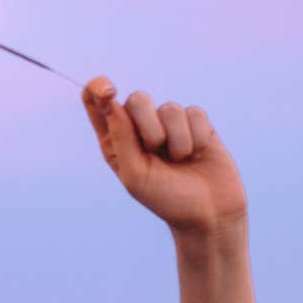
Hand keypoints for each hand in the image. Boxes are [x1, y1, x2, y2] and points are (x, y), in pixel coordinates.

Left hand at [82, 75, 247, 236]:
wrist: (207, 214)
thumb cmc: (166, 199)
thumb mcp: (135, 175)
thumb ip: (121, 138)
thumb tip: (111, 101)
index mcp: (115, 140)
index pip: (96, 100)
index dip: (98, 88)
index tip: (108, 92)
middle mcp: (139, 128)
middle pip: (137, 98)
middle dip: (149, 126)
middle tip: (156, 152)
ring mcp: (168, 124)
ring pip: (170, 108)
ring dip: (177, 141)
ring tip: (180, 161)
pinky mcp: (196, 123)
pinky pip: (194, 113)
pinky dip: (197, 138)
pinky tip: (198, 154)